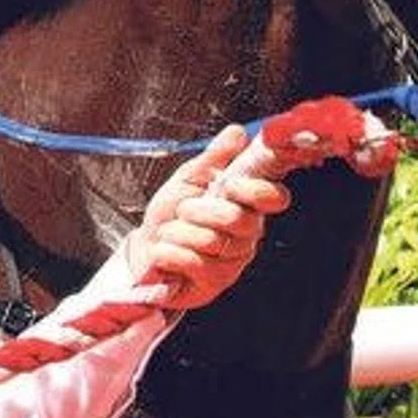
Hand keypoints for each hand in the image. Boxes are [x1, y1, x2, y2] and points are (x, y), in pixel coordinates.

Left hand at [124, 124, 291, 309]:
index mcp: (246, 204)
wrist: (144, 248)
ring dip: (177, 231)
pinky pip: (192, 262)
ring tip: (171, 233)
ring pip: (211, 240)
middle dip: (199, 209)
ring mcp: (233, 262)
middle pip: (238, 218)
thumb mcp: (188, 178)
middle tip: (184, 210)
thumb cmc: (170, 213)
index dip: (255, 189)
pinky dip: (168, 252)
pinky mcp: (214, 285)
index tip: (229, 183)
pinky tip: (164, 253)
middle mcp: (247, 235)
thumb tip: (238, 132)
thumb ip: (214, 157)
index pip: (273, 197)